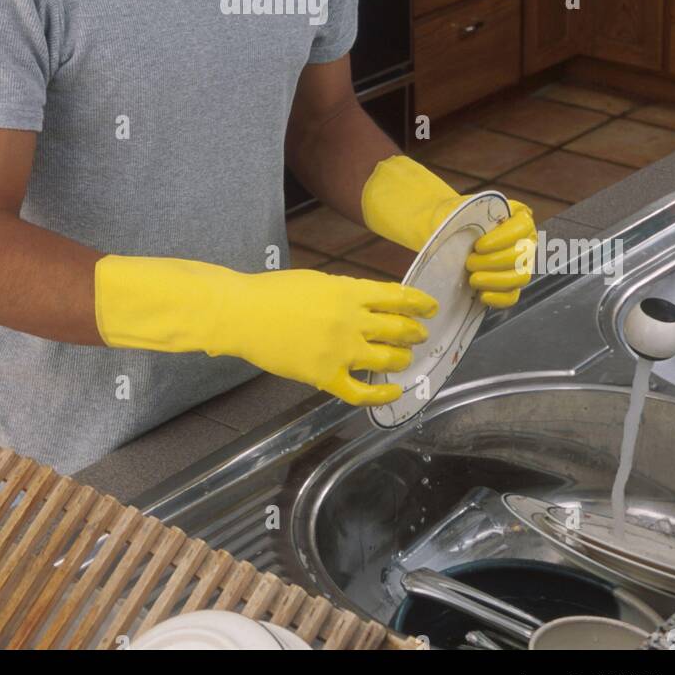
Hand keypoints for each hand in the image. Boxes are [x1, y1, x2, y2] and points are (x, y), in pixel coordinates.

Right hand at [95, 255, 439, 406]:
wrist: (243, 314)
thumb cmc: (274, 292)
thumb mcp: (318, 280)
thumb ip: (348, 292)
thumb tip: (373, 302)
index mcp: (349, 292)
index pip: (397, 297)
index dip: (419, 303)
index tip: (431, 307)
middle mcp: (351, 321)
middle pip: (398, 329)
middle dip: (415, 332)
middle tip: (421, 334)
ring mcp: (340, 351)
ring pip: (387, 359)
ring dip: (403, 359)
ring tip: (407, 358)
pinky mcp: (326, 376)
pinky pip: (363, 391)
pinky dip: (383, 393)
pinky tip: (393, 390)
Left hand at [464, 199, 536, 307]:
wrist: (448, 235)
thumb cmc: (455, 219)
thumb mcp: (458, 210)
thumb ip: (465, 213)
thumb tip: (460, 223)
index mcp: (518, 216)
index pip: (523, 226)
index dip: (502, 239)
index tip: (478, 246)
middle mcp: (525, 240)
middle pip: (520, 255)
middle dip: (492, 262)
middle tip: (469, 262)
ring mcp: (522, 265)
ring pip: (520, 277)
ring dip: (495, 280)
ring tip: (473, 278)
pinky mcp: (511, 286)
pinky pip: (512, 296)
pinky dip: (498, 298)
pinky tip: (481, 294)